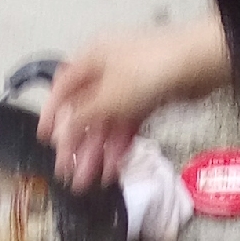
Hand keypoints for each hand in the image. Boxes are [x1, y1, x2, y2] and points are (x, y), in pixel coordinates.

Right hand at [37, 12, 232, 188]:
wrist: (196, 63)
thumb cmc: (145, 72)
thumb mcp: (106, 96)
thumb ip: (81, 116)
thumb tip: (60, 132)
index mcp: (91, 59)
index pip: (62, 88)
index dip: (51, 115)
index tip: (43, 141)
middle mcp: (107, 70)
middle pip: (85, 110)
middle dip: (76, 144)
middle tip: (68, 174)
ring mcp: (130, 85)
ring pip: (107, 122)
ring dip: (97, 152)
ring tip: (89, 181)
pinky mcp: (150, 99)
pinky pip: (127, 125)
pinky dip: (119, 146)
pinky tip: (112, 168)